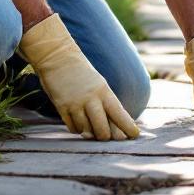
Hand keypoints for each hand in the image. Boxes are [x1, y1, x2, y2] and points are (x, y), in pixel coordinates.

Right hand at [17, 13, 139, 140]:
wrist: (58, 57)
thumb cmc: (82, 74)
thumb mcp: (99, 85)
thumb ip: (107, 105)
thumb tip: (117, 129)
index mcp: (104, 92)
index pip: (120, 114)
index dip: (128, 127)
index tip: (135, 135)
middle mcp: (91, 99)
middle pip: (103, 131)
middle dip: (105, 137)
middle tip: (106, 136)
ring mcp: (76, 104)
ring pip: (87, 131)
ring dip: (89, 133)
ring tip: (90, 127)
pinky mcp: (62, 107)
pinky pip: (73, 128)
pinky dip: (77, 129)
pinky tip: (79, 125)